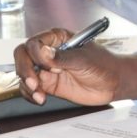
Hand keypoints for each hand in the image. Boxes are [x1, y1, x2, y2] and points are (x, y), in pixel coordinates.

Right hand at [13, 28, 136, 104]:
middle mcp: (49, 52)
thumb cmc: (104, 64)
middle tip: (34, 83)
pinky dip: (30, 94)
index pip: (34, 43)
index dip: (35, 54)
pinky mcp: (49, 84)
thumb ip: (63, 57)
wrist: (113, 83)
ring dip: (27, 85)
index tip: (45, 65)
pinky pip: (30, 88)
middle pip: (23, 56)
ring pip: (24, 73)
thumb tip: (43, 53)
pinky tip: (40, 99)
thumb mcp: (84, 59)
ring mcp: (48, 69)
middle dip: (25, 70)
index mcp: (58, 39)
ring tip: (40, 95)